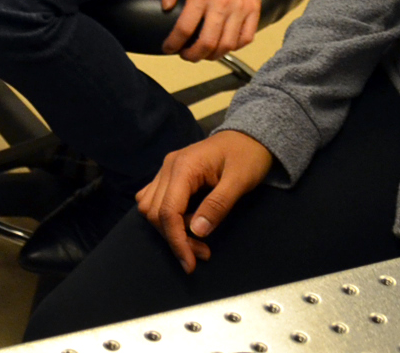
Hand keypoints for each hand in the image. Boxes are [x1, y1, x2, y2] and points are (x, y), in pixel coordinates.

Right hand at [136, 129, 273, 271]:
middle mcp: (168, 167)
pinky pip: (154, 199)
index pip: (168, 211)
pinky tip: (186, 223)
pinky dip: (165, 217)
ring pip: (150, 207)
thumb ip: (218, 205)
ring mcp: (166, 170)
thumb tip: (197, 231)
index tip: (190, 263)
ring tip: (196, 240)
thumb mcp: (240, 181)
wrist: (249, 137)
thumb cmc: (248, 156)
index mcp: (183, 167)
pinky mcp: (169, 175)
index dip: (177, 241)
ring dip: (169, 229)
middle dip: (176, 239)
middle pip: (155, 213)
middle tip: (202, 253)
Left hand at [156, 0, 262, 60]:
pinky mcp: (254, 9)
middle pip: (207, 42)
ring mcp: (240, 9)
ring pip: (227, 44)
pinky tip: (225, 46)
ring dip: (213, 55)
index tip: (168, 48)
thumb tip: (165, 7)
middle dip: (193, 55)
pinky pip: (247, 37)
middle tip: (186, 55)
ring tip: (204, 54)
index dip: (173, 43)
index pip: (184, 28)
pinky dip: (235, 47)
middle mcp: (221, 5)